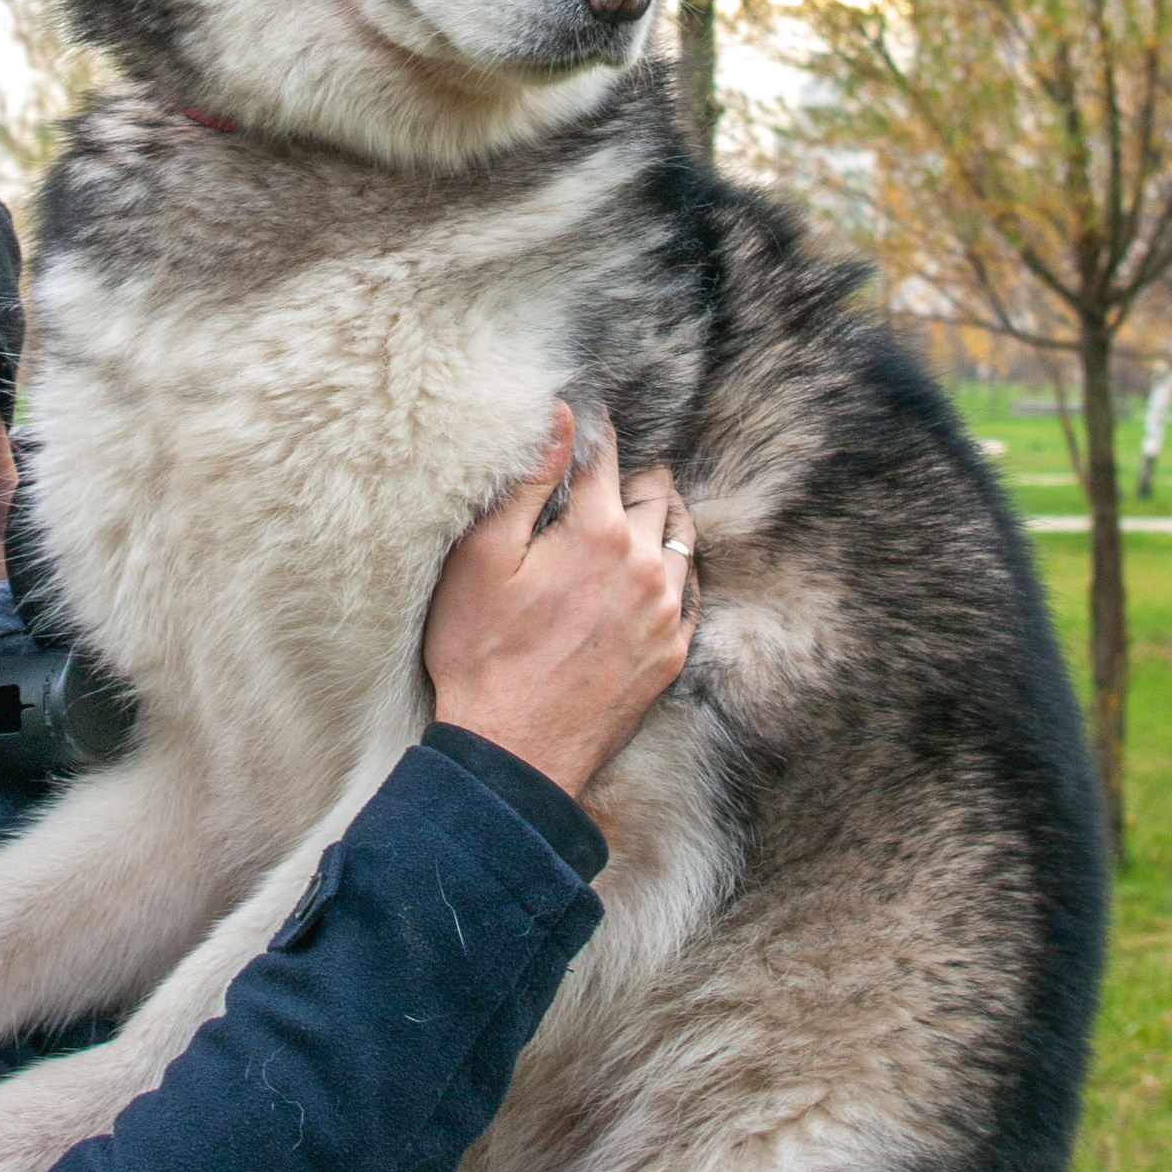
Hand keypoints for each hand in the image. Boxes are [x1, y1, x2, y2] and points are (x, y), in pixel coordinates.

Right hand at [423, 404, 695, 810]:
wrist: (514, 755)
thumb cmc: (483, 655)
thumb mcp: (482, 559)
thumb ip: (527, 481)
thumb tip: (560, 416)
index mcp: (598, 533)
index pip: (606, 456)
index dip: (593, 433)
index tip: (585, 420)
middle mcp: (644, 566)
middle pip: (655, 492)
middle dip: (631, 475)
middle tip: (609, 473)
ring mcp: (666, 614)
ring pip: (680, 540)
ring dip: (659, 519)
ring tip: (635, 514)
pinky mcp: (672, 654)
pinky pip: (690, 592)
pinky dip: (674, 570)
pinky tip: (651, 572)